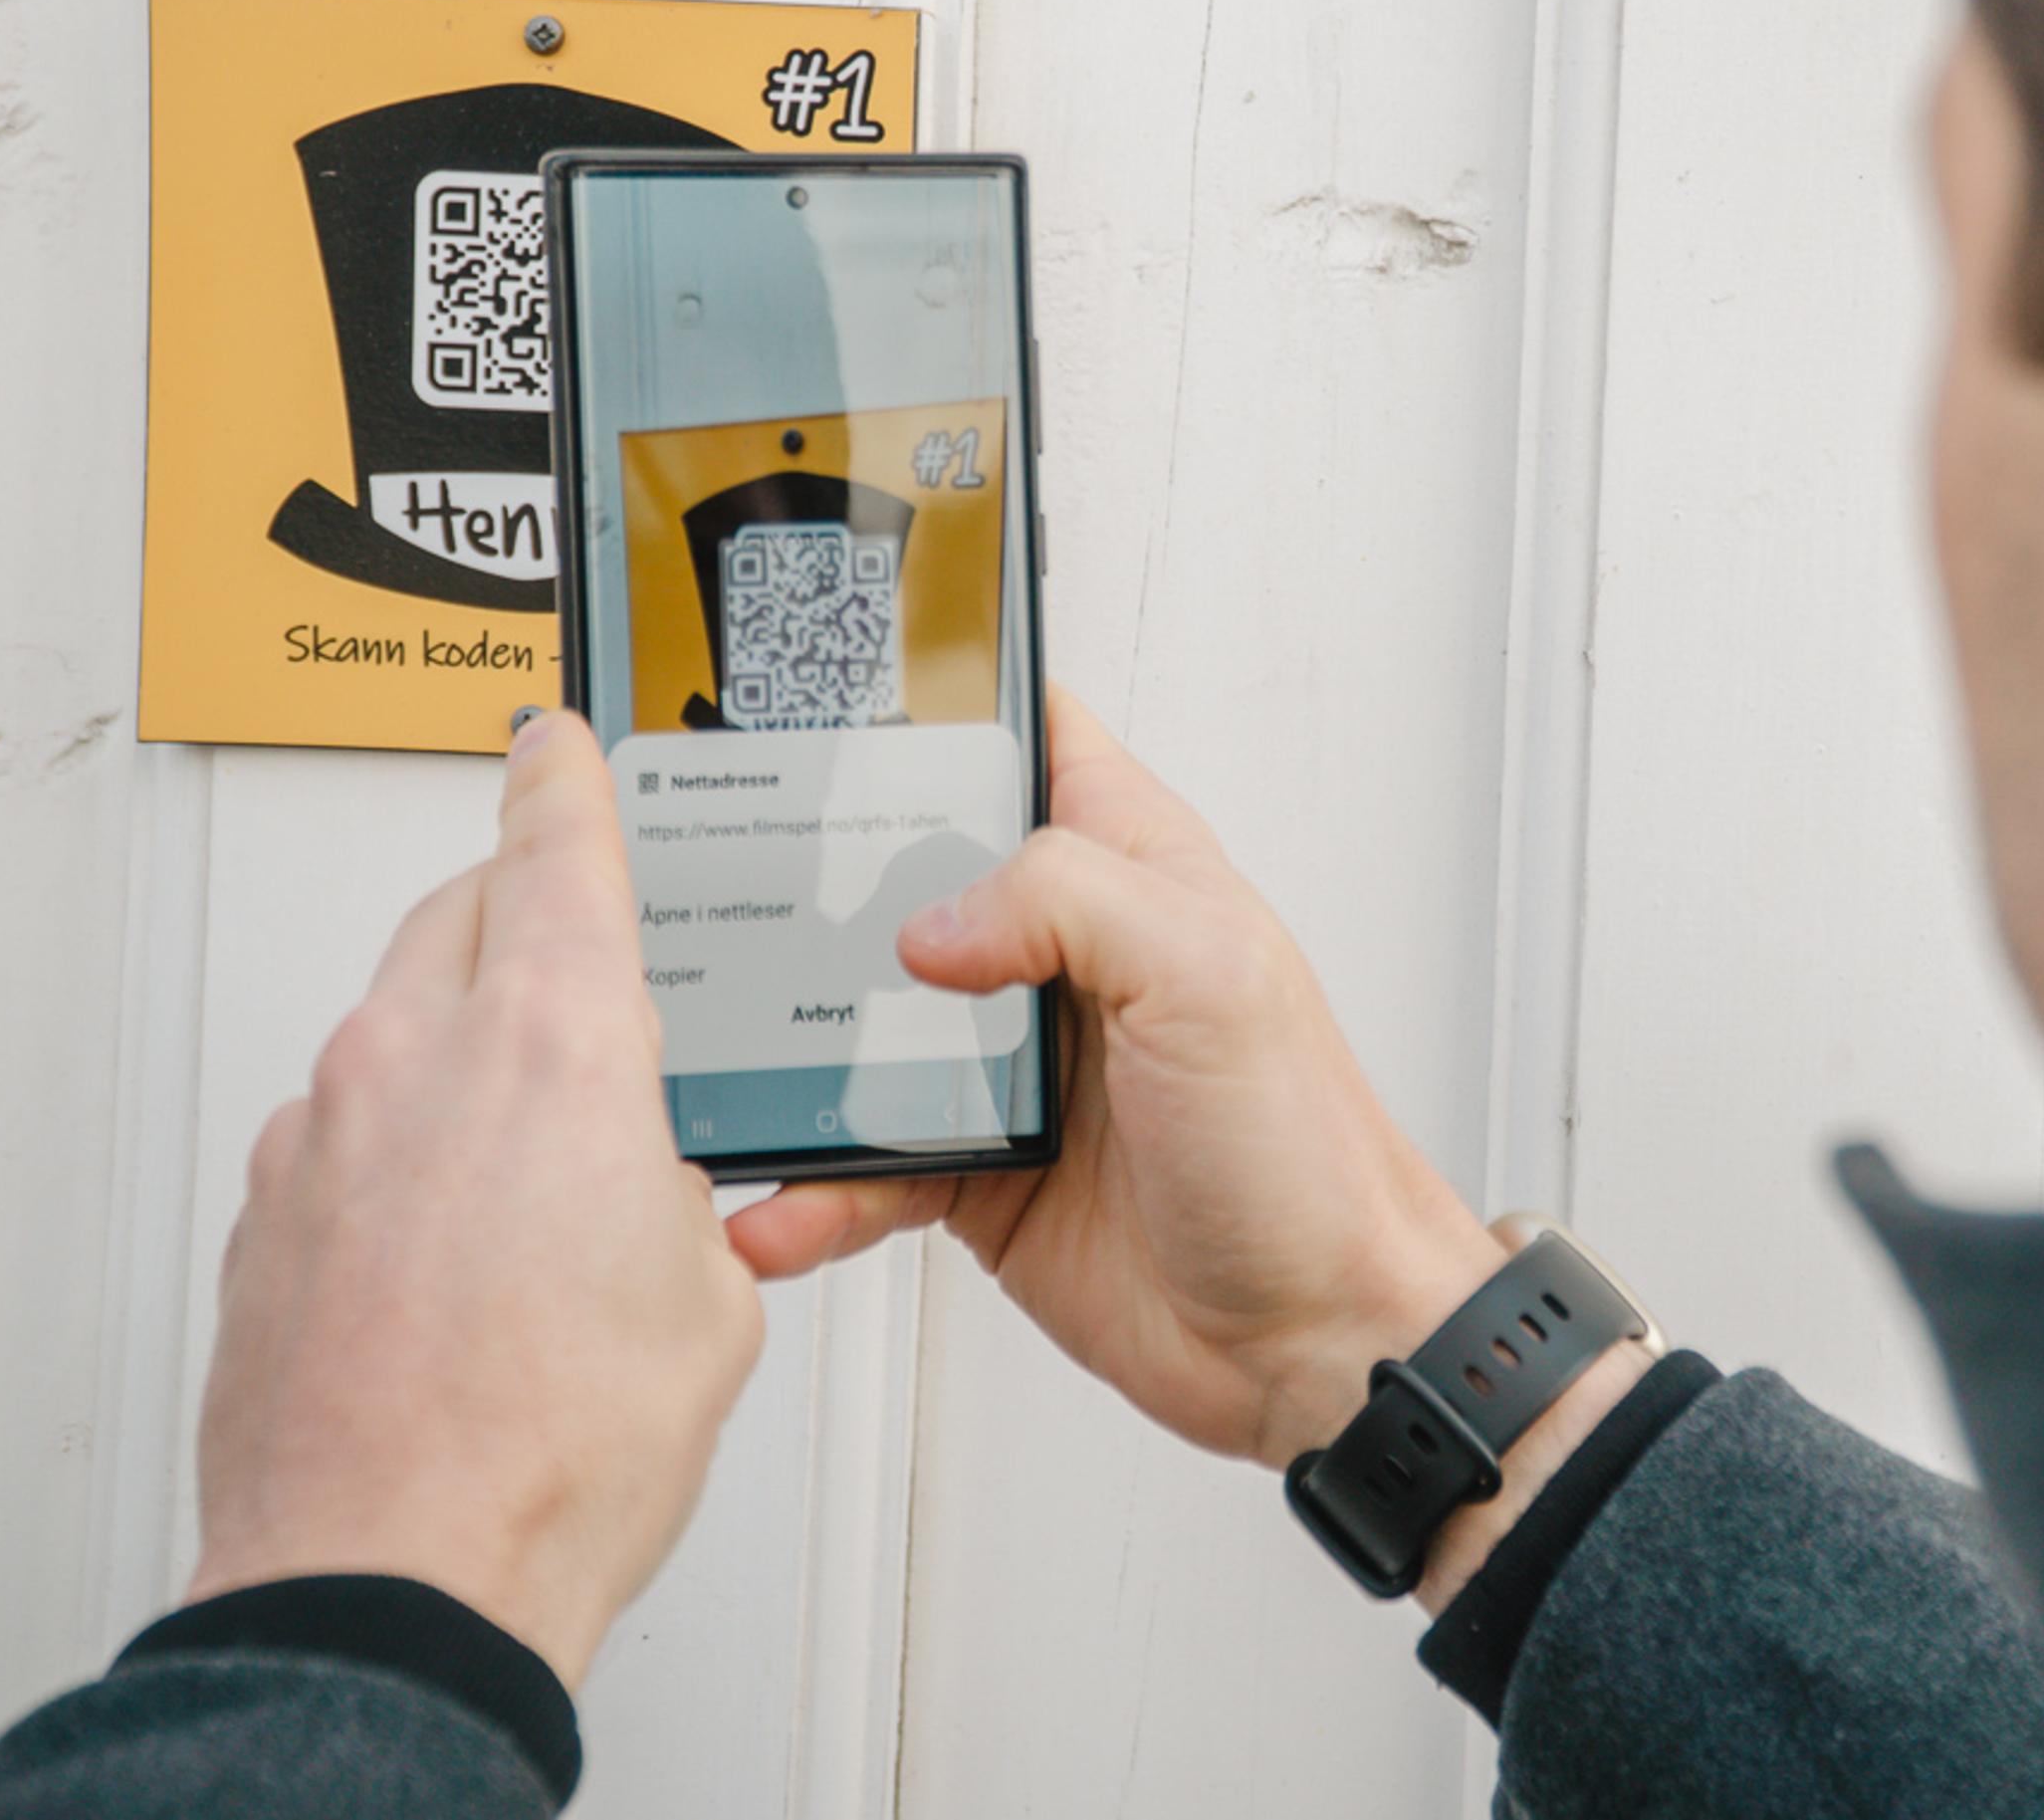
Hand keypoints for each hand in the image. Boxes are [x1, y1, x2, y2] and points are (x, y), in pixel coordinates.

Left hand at [182, 711, 764, 1689]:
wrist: (389, 1582)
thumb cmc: (544, 1456)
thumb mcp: (704, 1303)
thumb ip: (679, 1202)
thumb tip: (646, 1203)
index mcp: (554, 1042)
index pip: (554, 843)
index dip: (563, 775)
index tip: (555, 738)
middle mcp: (415, 1059)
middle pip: (459, 918)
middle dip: (517, 920)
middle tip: (579, 970)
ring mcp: (319, 1136)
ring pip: (392, 1029)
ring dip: (455, 1057)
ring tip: (527, 1176)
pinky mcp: (261, 1221)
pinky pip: (340, 1139)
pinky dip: (393, 1159)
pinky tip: (447, 1261)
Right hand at [725, 687, 1506, 1469]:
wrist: (1317, 1339)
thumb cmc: (1308, 1151)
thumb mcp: (1210, 976)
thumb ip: (1068, 900)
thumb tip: (929, 920)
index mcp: (1130, 869)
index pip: (1027, 742)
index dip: (943, 713)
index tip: (833, 705)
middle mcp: (1064, 956)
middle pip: (909, 881)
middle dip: (819, 891)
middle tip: (729, 898)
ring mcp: (1014, 1068)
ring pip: (868, 1030)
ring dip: (794, 1058)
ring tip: (726, 1073)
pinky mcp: (981, 1173)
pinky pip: (868, 1164)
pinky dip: (818, 1188)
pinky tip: (782, 1207)